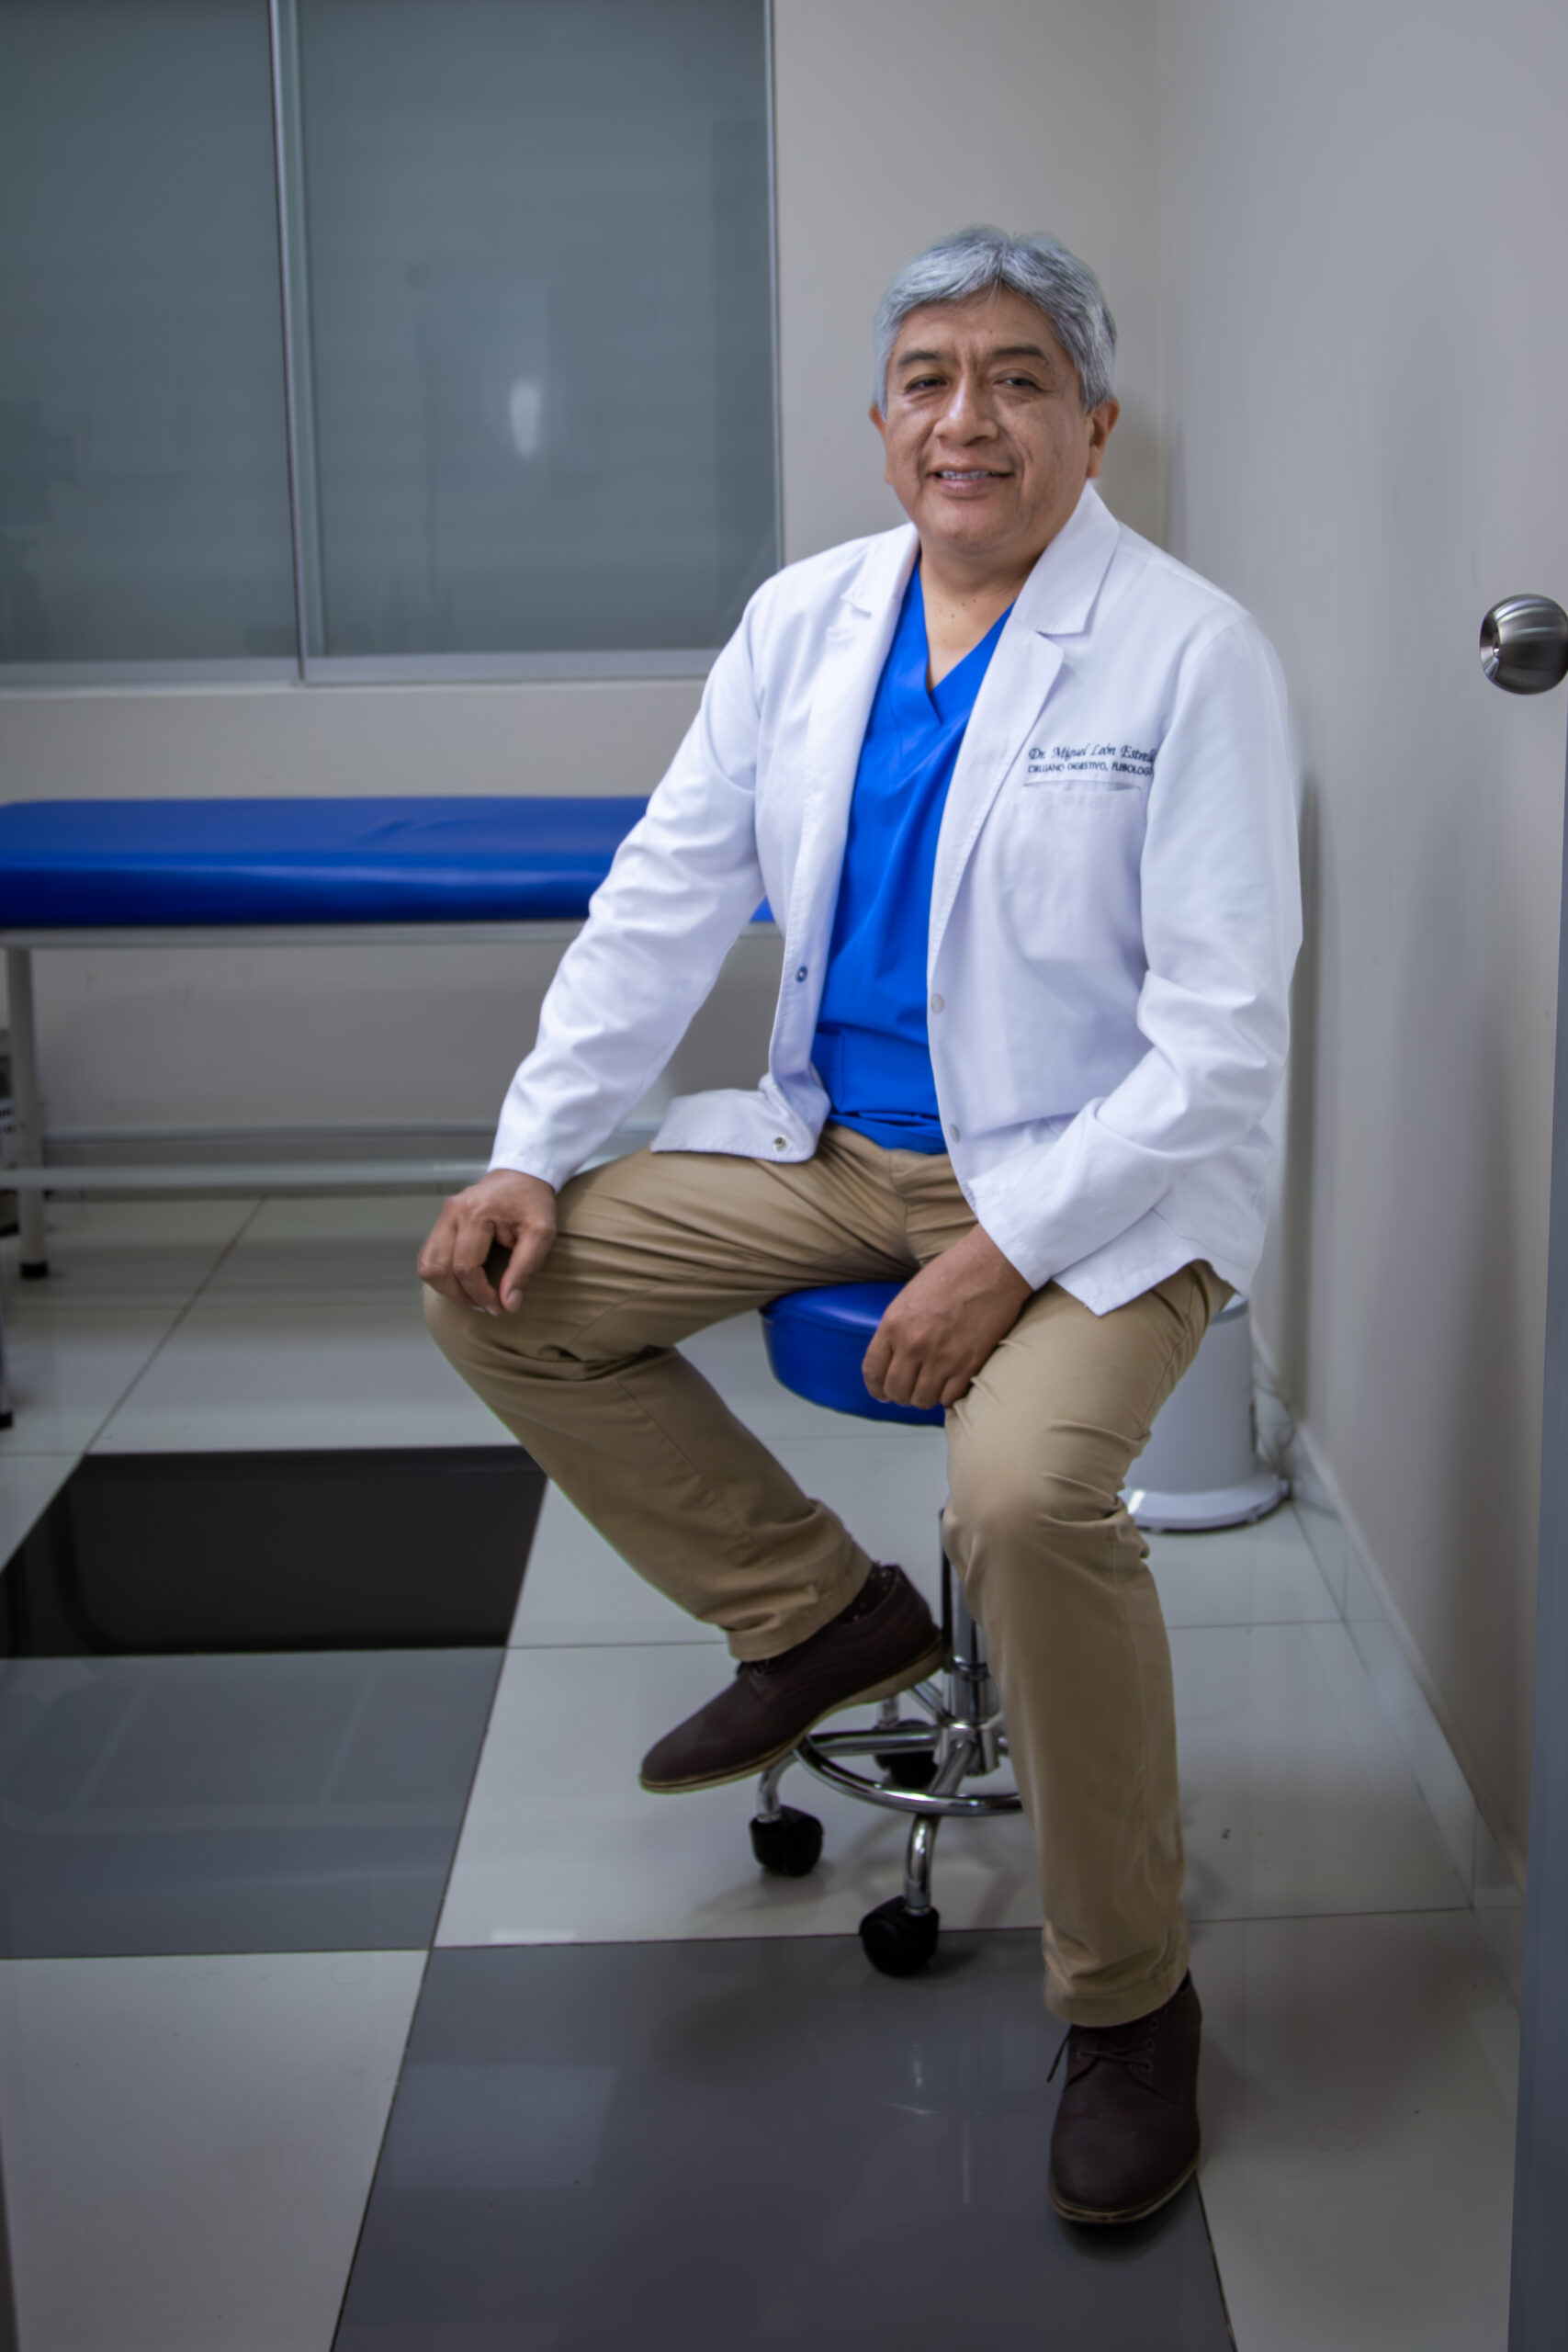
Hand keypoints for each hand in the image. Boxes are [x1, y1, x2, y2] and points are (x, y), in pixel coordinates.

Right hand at [417, 1169, 557, 1313]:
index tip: (500, 1307)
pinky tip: (464, 1282)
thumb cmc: (533, 1202)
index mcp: (475, 1213)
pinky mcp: (441, 1222)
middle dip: (461, 1296)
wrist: (522, 1173)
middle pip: (438, 1269)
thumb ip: (524, 1269)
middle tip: (486, 1305)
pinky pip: (429, 1257)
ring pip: (427, 1266)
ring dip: (447, 1288)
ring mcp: (442, 1217)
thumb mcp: (542, 1233)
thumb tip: (508, 1303)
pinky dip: (442, 1275)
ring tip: (474, 1296)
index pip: (465, 1268)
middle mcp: (452, 1213)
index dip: (480, 1295)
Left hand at [862, 1225, 1032, 1410]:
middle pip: (896, 1391)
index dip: (875, 1388)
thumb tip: (893, 1358)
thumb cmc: (951, 1274)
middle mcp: (913, 1345)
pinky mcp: (969, 1365)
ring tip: (931, 1386)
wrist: (991, 1267)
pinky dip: (948, 1396)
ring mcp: (942, 1358)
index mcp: (894, 1324)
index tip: (881, 1393)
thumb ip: (897, 1329)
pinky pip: (949, 1398)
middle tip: (910, 1388)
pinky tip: (950, 1383)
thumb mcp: (909, 1297)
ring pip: (922, 1400)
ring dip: (924, 1397)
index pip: (872, 1370)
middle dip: (900, 1395)